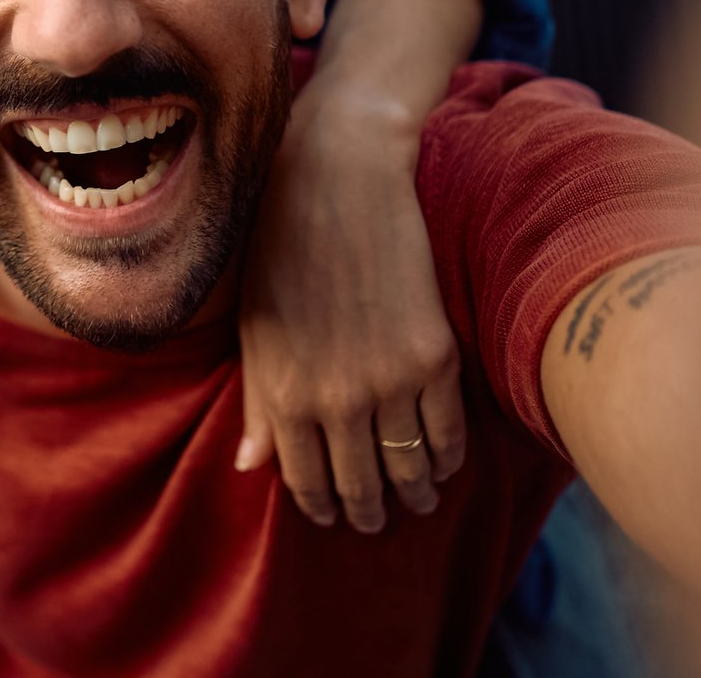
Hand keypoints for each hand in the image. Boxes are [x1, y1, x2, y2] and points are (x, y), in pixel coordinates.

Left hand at [233, 91, 466, 532]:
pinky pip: (448, 433)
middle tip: (376, 520)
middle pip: (361, 485)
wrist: (336, 179)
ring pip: (410, 469)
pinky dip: (446, 458)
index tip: (331, 515)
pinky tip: (442, 462)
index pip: (305, 480)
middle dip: (368, 511)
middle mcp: (336, 399)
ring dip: (415, 494)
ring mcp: (388, 381)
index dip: (321, 506)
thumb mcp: (254, 329)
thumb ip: (258, 403)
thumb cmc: (279, 247)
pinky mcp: (433, 356)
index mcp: (283, 394)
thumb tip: (252, 468)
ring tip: (418, 499)